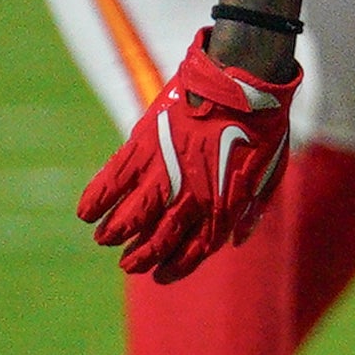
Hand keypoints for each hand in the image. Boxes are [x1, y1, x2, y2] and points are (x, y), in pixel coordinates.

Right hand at [79, 32, 299, 279]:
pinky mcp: (144, 146)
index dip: (173, 268)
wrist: (244, 80)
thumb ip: (251, 208)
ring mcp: (164, 172)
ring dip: (114, 233)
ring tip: (105, 238)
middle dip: (138, 257)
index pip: (191, 252)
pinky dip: (96, 199)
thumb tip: (236, 239)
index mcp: (221, 207)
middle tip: (128, 261)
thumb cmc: (262, 125)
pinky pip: (112, 181)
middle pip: (156, 242)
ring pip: (129, 218)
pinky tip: (86, 212)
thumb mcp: (268, 171)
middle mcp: (189, 198)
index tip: (159, 275)